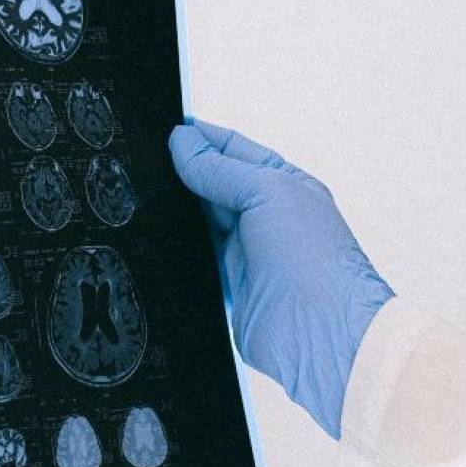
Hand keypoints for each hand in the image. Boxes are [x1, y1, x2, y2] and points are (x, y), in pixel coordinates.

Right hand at [169, 122, 392, 437]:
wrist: (322, 335)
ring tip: (144, 192)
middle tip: (146, 159)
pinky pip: (194, 259)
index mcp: (285, 184)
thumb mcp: (268, 192)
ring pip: (200, 222)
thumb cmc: (315, 261)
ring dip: (178, 211)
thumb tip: (183, 142)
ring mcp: (247, 253)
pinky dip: (177, 249)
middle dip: (184, 172)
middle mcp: (267, 217)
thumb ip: (221, 169)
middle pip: (214, 185)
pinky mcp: (229, 287)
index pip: (235, 150)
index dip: (202, 139)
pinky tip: (155, 235)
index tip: (167, 130)